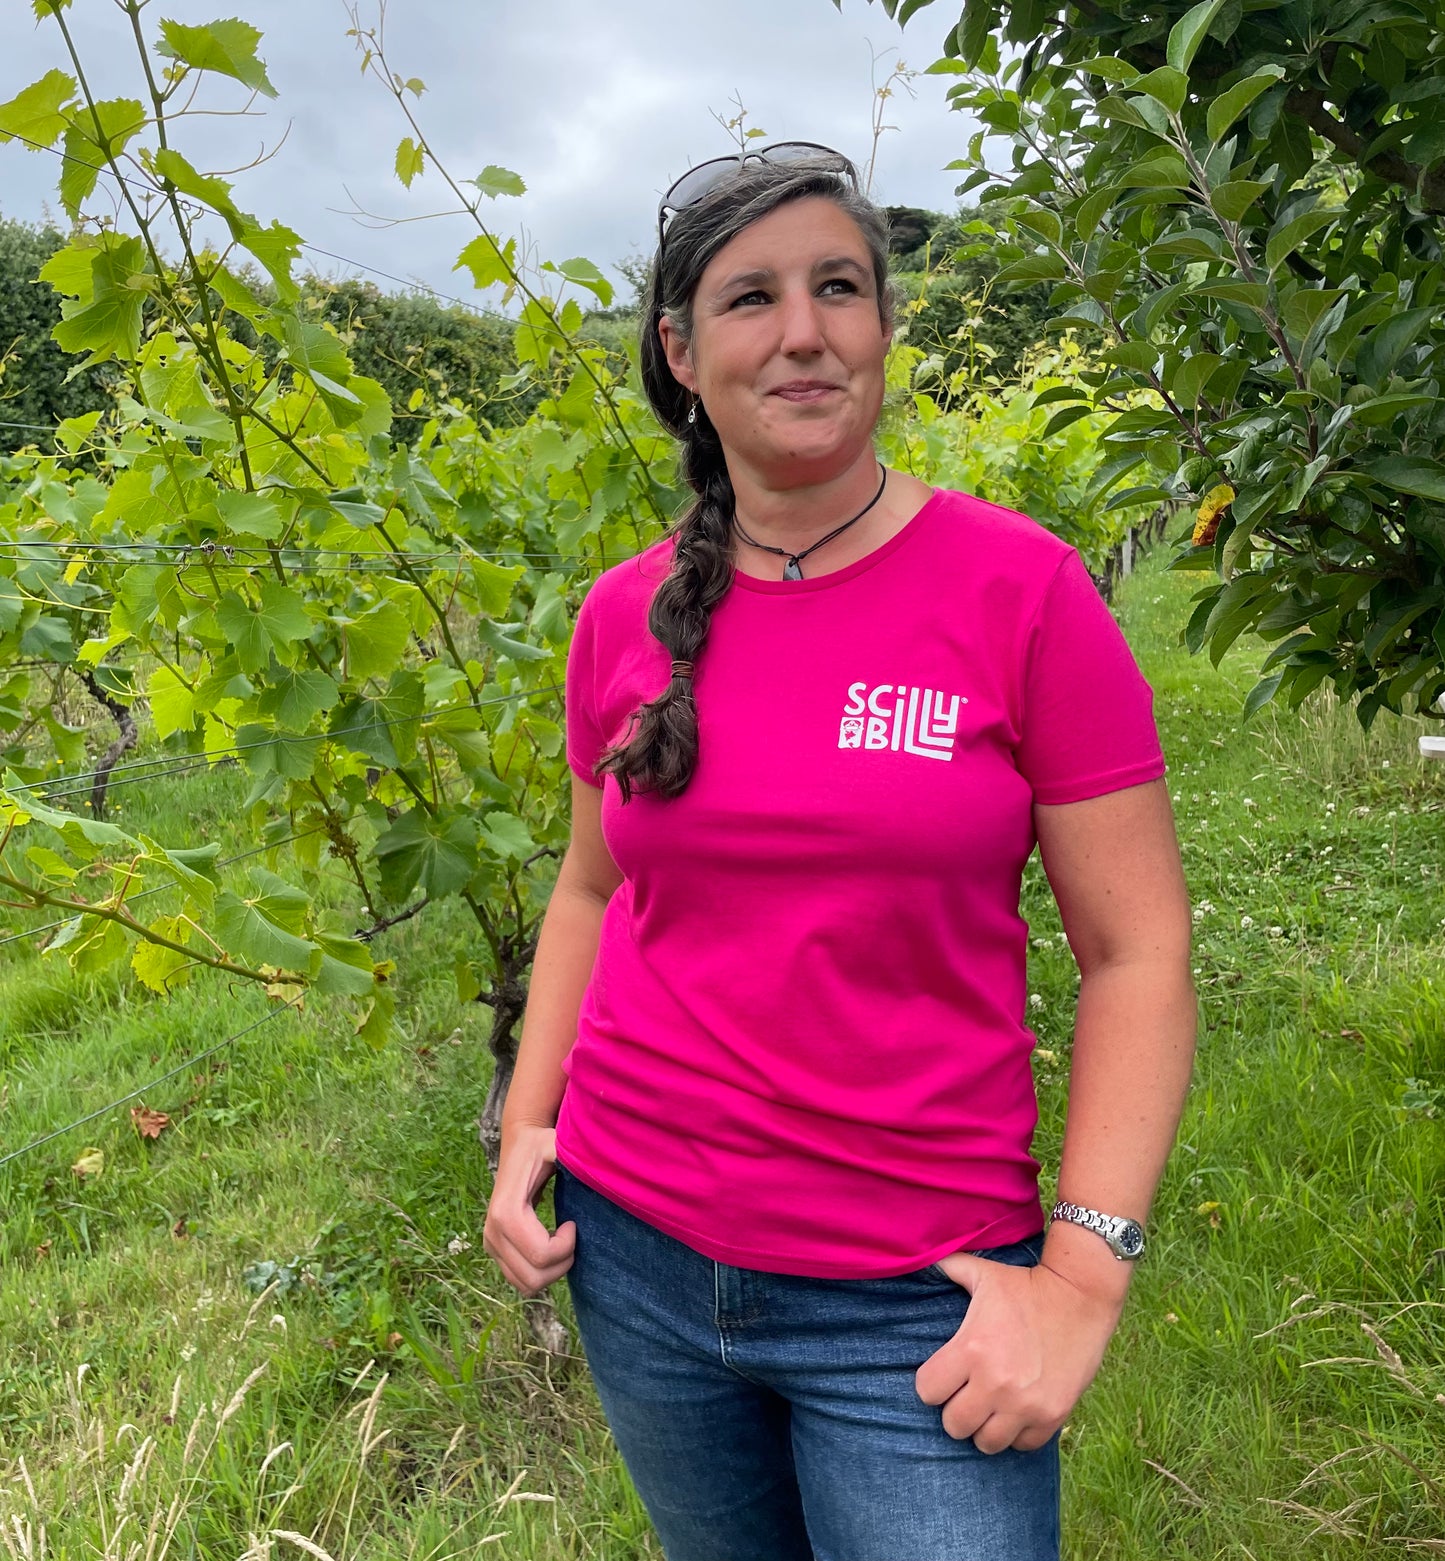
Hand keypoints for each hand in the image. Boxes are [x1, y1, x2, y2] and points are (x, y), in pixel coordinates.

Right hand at [482, 1124, 575, 1296]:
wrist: (518, 1145)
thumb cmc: (541, 1145)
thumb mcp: (556, 1143)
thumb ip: (570, 1151)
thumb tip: (589, 1159)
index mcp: (506, 1212)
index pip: (541, 1254)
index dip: (567, 1246)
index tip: (573, 1223)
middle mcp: (492, 1232)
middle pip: (533, 1277)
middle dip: (561, 1263)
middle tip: (572, 1237)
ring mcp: (490, 1243)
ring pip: (526, 1284)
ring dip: (551, 1271)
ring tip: (562, 1242)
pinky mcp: (494, 1250)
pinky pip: (519, 1280)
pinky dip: (540, 1272)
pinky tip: (551, 1247)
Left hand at [914, 1251, 1125, 1453]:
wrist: (1081, 1296)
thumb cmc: (1026, 1285)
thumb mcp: (983, 1273)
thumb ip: (948, 1267)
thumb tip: (918, 1253)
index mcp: (971, 1349)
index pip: (927, 1391)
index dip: (931, 1383)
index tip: (944, 1374)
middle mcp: (995, 1383)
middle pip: (953, 1425)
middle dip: (956, 1410)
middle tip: (967, 1393)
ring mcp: (1025, 1404)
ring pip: (986, 1443)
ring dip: (985, 1426)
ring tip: (991, 1406)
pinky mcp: (1053, 1415)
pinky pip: (1022, 1445)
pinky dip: (1017, 1433)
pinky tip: (1018, 1411)